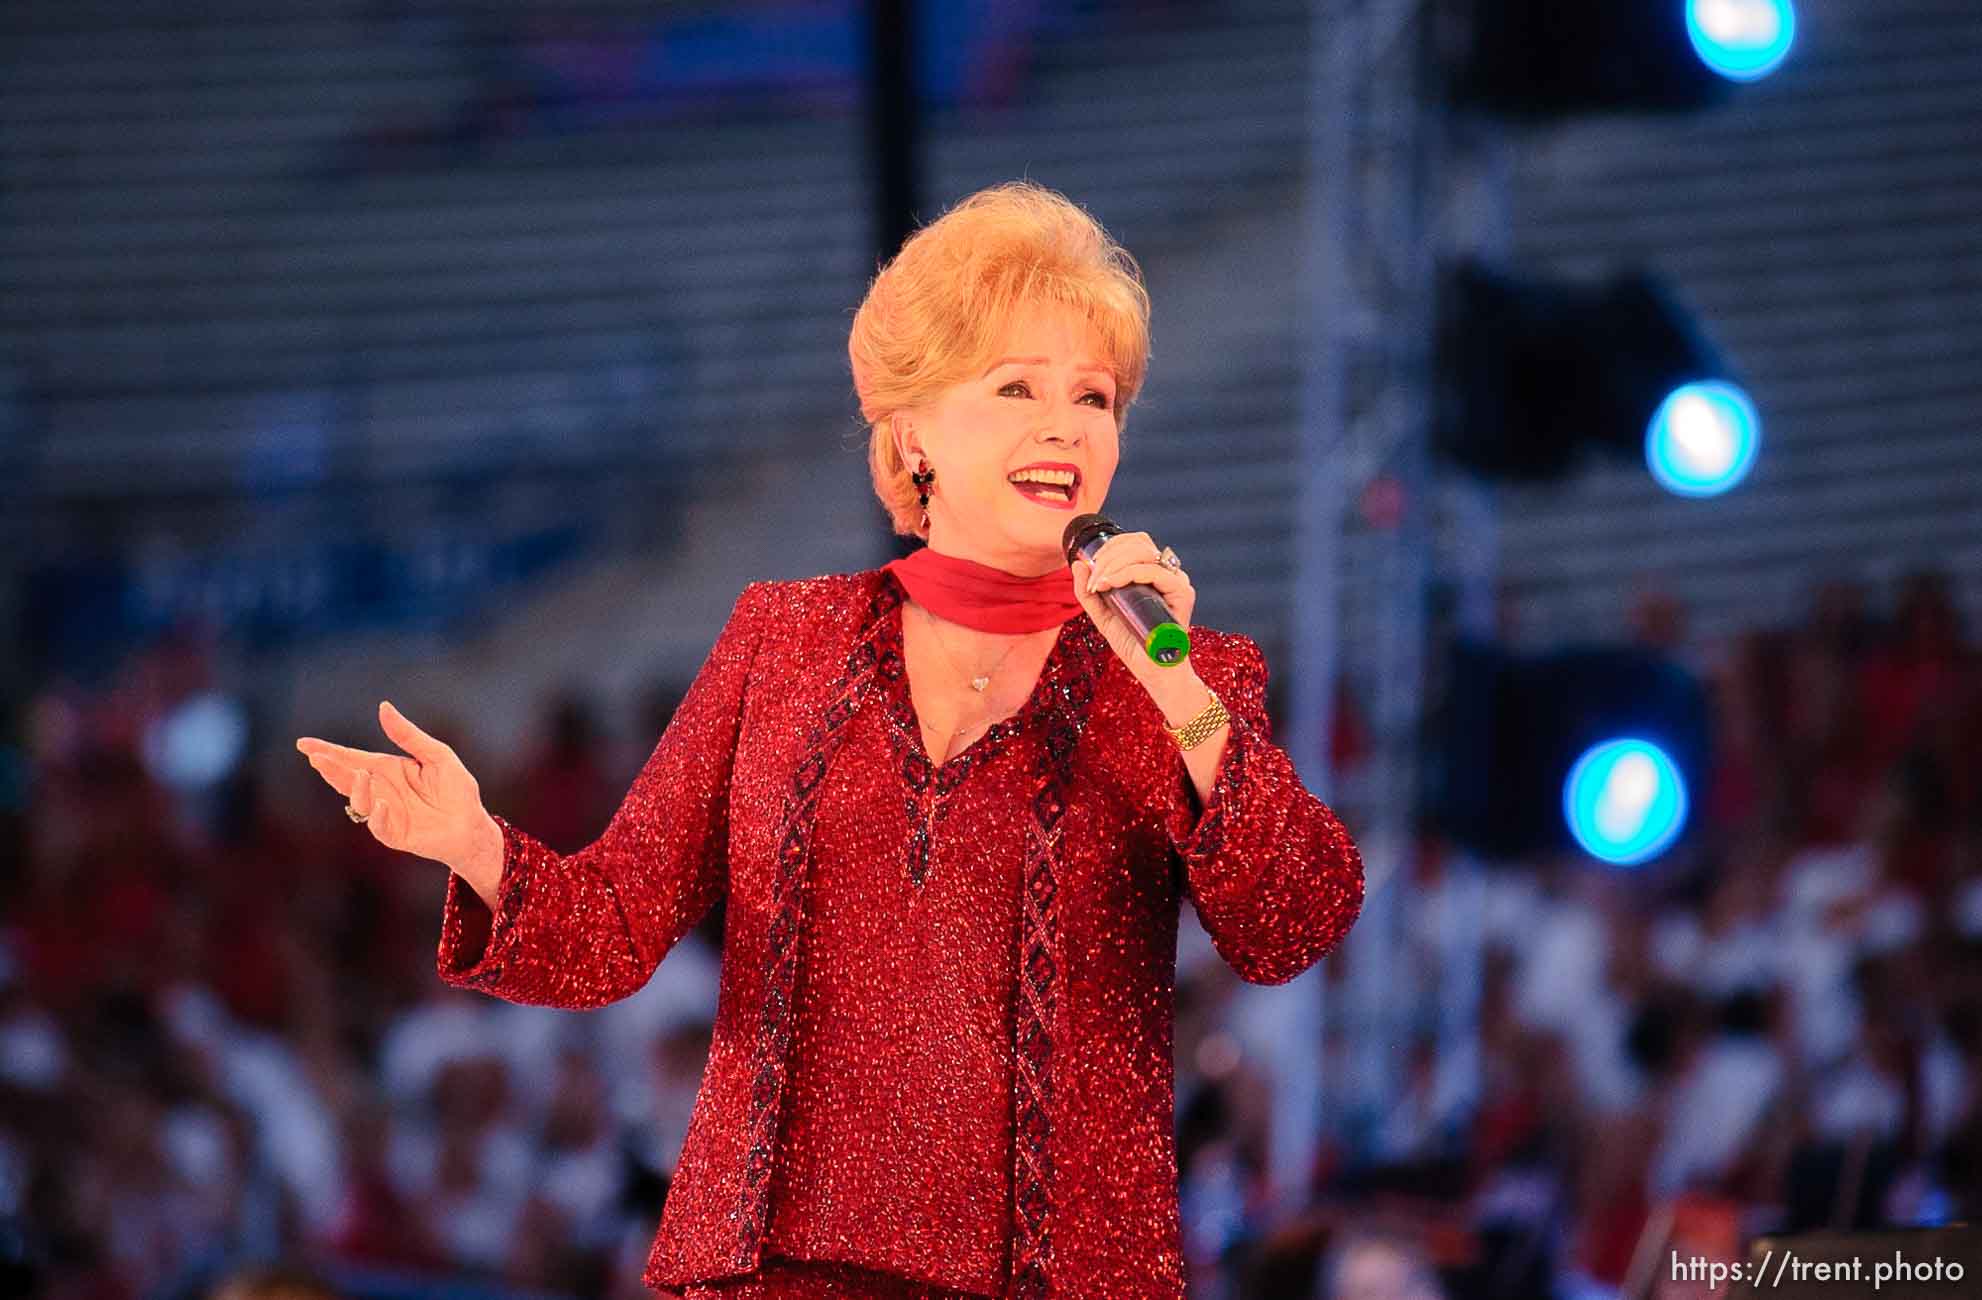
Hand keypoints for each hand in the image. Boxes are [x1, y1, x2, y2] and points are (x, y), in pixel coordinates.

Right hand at [296, 701, 501, 893]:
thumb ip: (408, 735)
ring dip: (356, 789)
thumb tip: (383, 707)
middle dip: (330, 768)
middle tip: (316, 757)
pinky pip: (379, 827)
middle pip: (348, 778)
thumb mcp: (436, 755)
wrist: (474, 825)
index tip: (303, 744)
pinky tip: (381, 805)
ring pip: (359, 802)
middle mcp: (381, 791)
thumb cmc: (457, 790)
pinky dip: (377, 817)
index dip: (328, 751)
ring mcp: (385, 813)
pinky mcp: (396, 834)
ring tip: (361, 774)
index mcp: (387, 769)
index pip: (352, 758)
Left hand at [1070, 530, 1196, 689]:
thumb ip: (1088, 592)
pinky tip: (1111, 585)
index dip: (1110, 546)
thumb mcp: (1102, 614)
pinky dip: (1129, 574)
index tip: (1090, 568)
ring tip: (1100, 584)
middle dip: (1109, 555)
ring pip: (1145, 553)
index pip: (1134, 542)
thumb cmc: (1132, 643)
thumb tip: (1077, 562)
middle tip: (1093, 579)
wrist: (1152, 671)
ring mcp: (1176, 582)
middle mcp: (1167, 573)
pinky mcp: (1183, 594)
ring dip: (1115, 564)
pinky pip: (1155, 572)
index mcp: (1151, 572)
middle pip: (1139, 542)